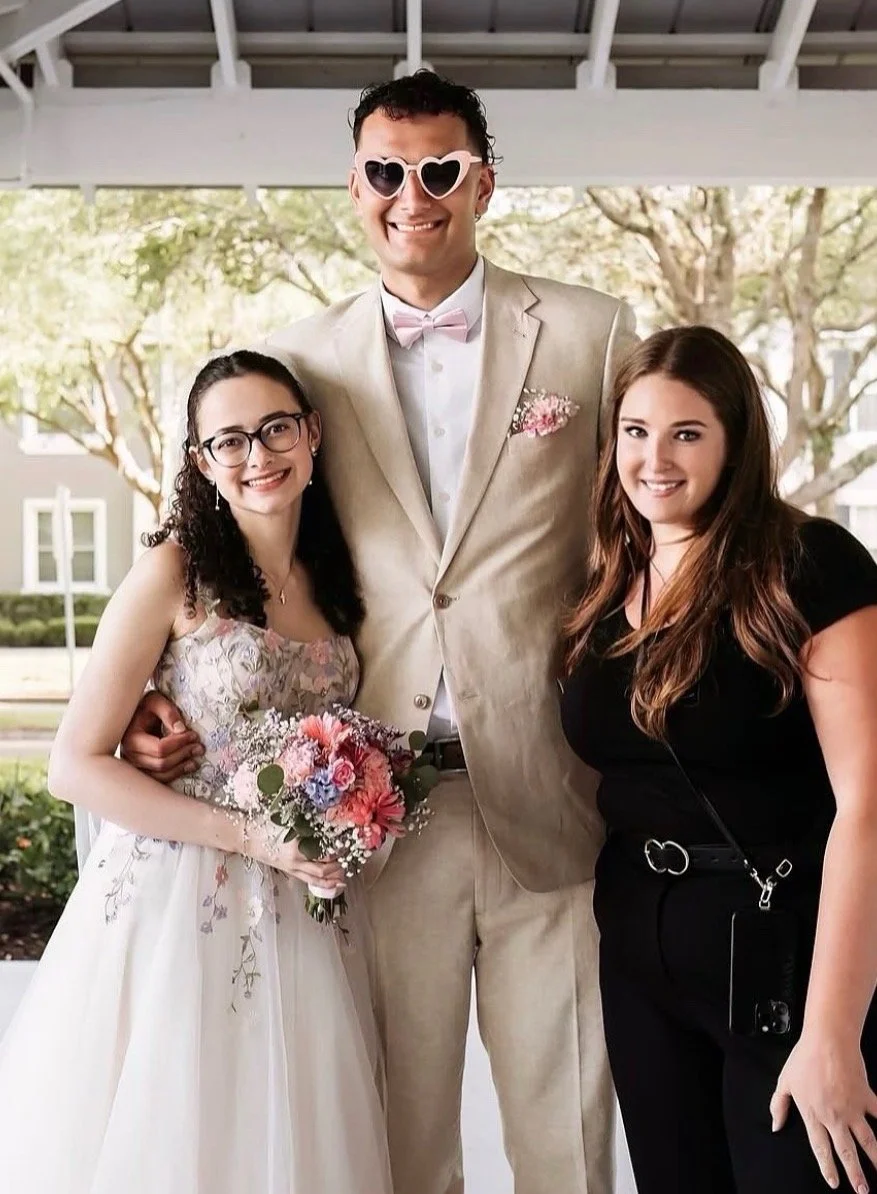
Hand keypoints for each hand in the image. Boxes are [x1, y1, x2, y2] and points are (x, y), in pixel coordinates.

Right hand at [120, 690, 203, 783]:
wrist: (137, 716)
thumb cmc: (146, 708)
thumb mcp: (155, 700)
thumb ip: (168, 712)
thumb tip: (181, 730)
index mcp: (131, 738)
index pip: (159, 748)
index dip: (180, 743)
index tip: (194, 735)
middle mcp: (130, 755)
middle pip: (161, 763)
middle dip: (183, 754)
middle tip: (199, 747)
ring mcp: (135, 766)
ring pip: (161, 775)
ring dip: (181, 767)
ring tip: (196, 758)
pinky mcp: (142, 771)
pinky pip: (160, 779)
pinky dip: (175, 774)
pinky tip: (188, 766)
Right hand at [241, 820, 346, 888]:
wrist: (247, 837)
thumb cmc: (266, 825)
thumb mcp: (288, 822)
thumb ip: (308, 826)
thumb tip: (329, 823)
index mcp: (297, 847)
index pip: (324, 852)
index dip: (339, 850)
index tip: (350, 843)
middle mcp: (296, 861)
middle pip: (323, 869)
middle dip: (338, 867)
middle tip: (350, 859)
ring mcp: (292, 868)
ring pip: (317, 879)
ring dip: (332, 878)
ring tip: (345, 875)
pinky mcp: (289, 871)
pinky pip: (308, 880)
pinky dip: (322, 882)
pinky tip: (332, 881)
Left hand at [771, 1032, 876, 1190]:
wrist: (828, 1040)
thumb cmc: (806, 1058)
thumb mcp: (785, 1082)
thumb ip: (779, 1105)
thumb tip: (775, 1124)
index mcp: (813, 1114)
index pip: (821, 1149)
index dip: (827, 1168)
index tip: (833, 1182)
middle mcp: (834, 1117)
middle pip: (846, 1152)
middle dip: (855, 1174)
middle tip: (862, 1190)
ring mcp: (852, 1109)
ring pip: (867, 1141)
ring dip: (874, 1160)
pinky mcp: (865, 1097)